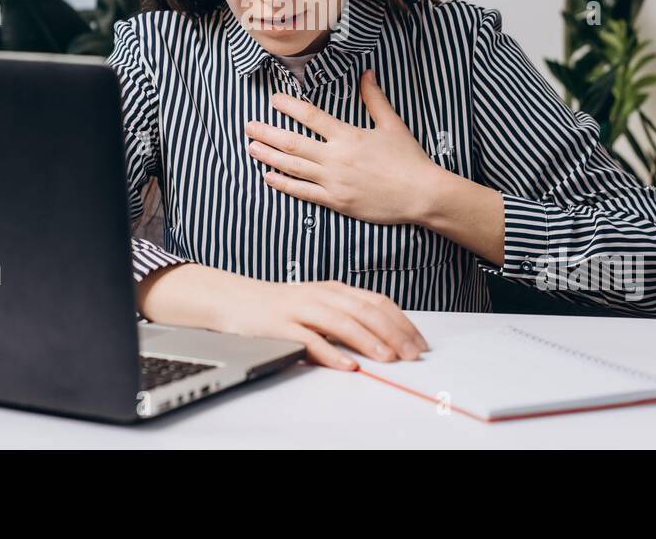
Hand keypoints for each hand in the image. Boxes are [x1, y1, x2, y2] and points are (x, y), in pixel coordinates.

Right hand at [138, 264, 428, 369]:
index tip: (419, 342)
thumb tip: (387, 337)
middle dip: (393, 333)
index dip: (402, 321)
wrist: (236, 300)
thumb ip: (349, 316)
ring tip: (388, 358)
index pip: (376, 302)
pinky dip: (330, 353)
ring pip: (342, 323)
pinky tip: (347, 365)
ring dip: (369, 341)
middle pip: (365, 311)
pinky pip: (309, 340)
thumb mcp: (320, 305)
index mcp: (334, 290)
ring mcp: (300, 309)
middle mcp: (321, 296)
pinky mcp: (280, 326)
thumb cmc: (282, 307)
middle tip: (412, 354)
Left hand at [244, 68, 441, 225]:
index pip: (311, 116)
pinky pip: (303, 192)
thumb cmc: (409, 159)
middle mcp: (336, 158)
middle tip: (248, 126)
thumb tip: (367, 73)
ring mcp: (334, 182)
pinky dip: (284, 184)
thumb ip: (375, 99)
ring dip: (269, 157)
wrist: (422, 194)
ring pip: (293, 167)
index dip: (289, 106)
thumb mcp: (393, 124)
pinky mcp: (336, 202)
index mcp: (348, 136)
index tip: (273, 100)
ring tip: (251, 148)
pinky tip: (269, 177)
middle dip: (268, 133)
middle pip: (293, 143)